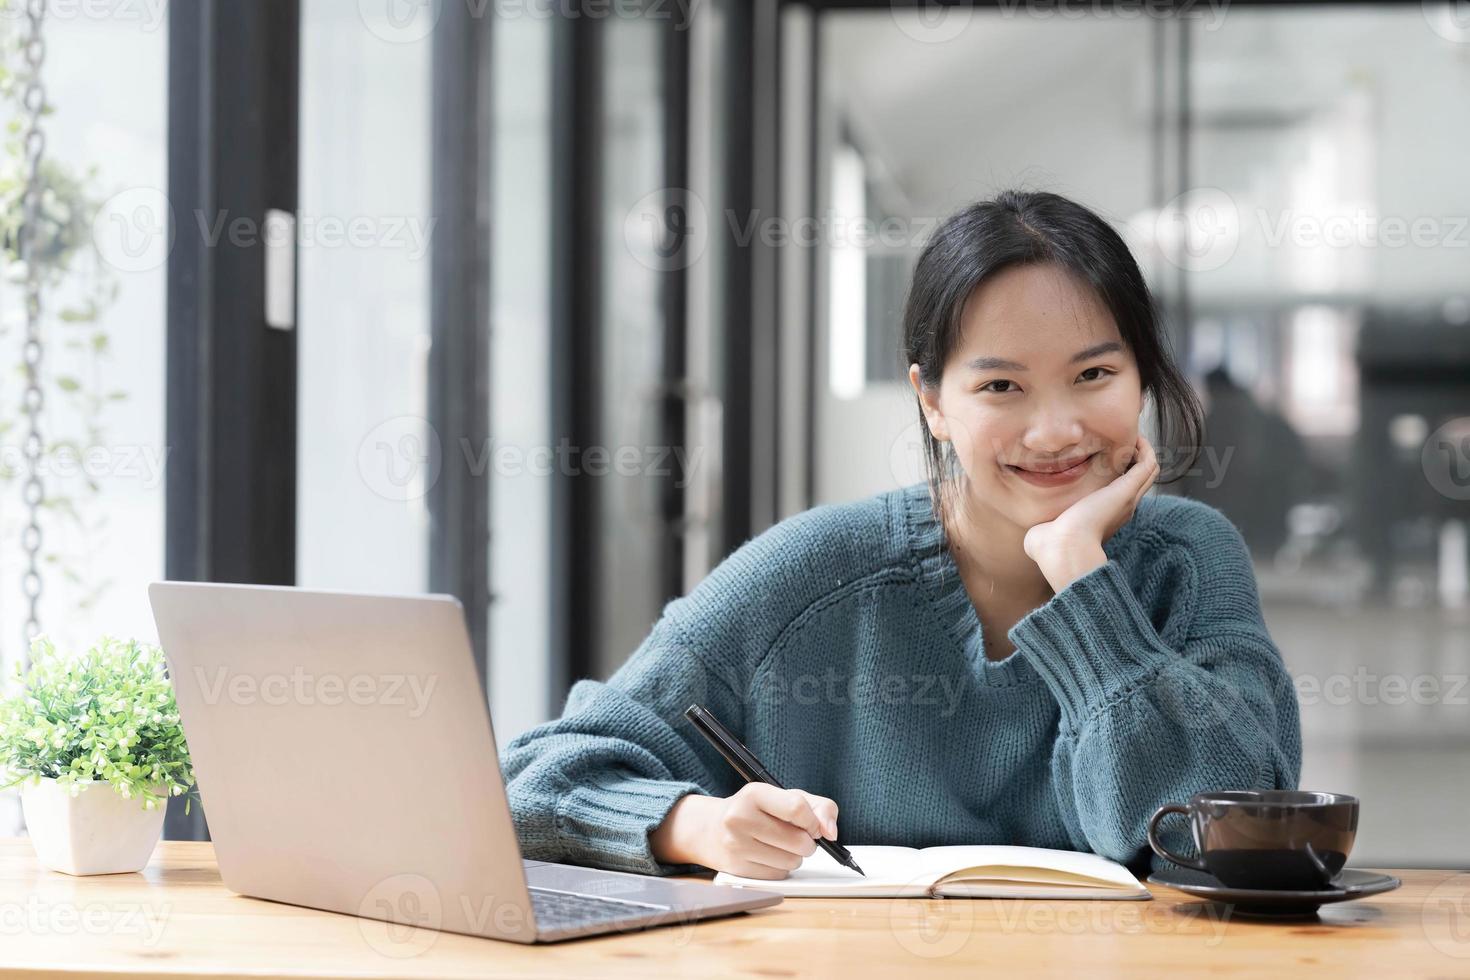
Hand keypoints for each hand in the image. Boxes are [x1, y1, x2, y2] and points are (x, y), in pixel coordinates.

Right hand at [649, 783, 838, 878]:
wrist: (712, 829)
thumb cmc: (757, 810)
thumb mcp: (785, 796)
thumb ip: (818, 807)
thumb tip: (831, 833)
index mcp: (754, 793)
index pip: (797, 808)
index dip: (814, 821)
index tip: (814, 826)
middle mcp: (740, 818)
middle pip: (799, 841)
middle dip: (807, 842)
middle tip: (796, 836)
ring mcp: (736, 845)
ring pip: (792, 862)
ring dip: (794, 857)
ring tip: (780, 845)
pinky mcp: (737, 869)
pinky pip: (779, 875)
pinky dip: (781, 868)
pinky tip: (768, 856)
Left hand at [1022, 433, 1159, 591]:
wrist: (1062, 549)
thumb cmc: (1048, 547)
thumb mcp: (1048, 532)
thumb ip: (1045, 528)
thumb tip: (1033, 532)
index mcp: (1105, 517)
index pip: (1121, 491)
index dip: (1117, 472)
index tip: (1105, 456)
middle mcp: (1121, 508)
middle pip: (1140, 478)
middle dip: (1133, 456)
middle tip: (1121, 439)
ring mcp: (1127, 499)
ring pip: (1149, 469)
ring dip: (1142, 450)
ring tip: (1130, 434)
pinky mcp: (1127, 490)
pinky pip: (1148, 464)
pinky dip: (1145, 449)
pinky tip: (1133, 437)